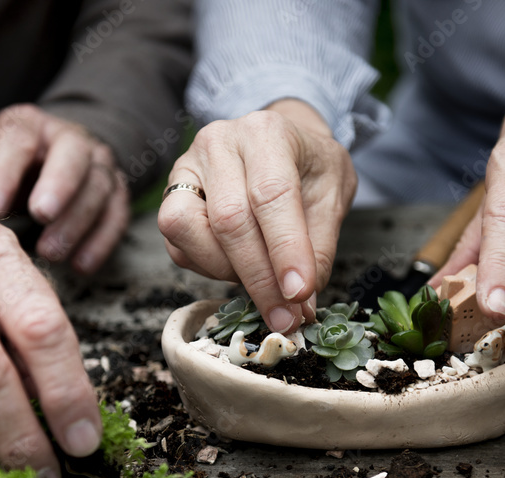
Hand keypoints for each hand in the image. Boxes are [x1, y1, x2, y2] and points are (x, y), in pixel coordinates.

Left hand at [0, 103, 128, 274]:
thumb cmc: (6, 171)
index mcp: (26, 126)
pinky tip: (81, 266)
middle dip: (58, 182)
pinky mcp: (118, 192)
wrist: (55, 162)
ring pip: (99, 185)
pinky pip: (117, 214)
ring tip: (51, 253)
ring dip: (77, 220)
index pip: (18, 137)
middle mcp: (67, 138)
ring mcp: (98, 164)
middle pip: (72, 152)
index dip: (5, 169)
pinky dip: (102, 241)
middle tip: (40, 215)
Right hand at [158, 99, 355, 332]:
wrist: (283, 146)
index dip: (285, 250)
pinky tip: (238, 268)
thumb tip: (299, 303)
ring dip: (227, 272)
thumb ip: (319, 247)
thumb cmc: (310, 169)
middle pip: (229, 219)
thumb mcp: (334, 195)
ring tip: (262, 282)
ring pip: (188, 230)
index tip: (298, 294)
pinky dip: (208, 269)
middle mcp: (218, 143)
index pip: (271, 194)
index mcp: (266, 132)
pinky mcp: (170, 197)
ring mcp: (186, 169)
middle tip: (284, 316)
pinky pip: (178, 246)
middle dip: (258, 278)